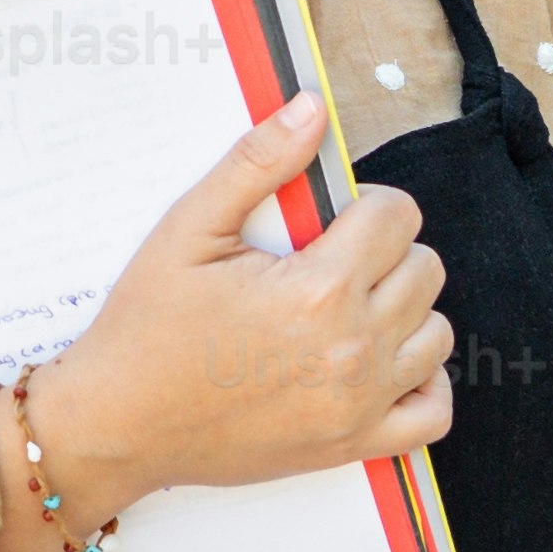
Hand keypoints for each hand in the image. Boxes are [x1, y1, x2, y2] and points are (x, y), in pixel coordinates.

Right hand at [16, 94, 450, 551]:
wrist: (116, 425)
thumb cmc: (146, 326)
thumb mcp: (188, 229)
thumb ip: (256, 163)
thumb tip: (312, 107)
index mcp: (317, 288)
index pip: (397, 216)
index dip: (366, 205)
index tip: (329, 221)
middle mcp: (351, 347)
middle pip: (424, 268)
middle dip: (385, 252)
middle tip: (329, 262)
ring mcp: (357, 402)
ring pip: (436, 333)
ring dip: (403, 311)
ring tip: (349, 309)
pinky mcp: (352, 444)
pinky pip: (433, 412)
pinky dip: (423, 382)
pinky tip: (384, 362)